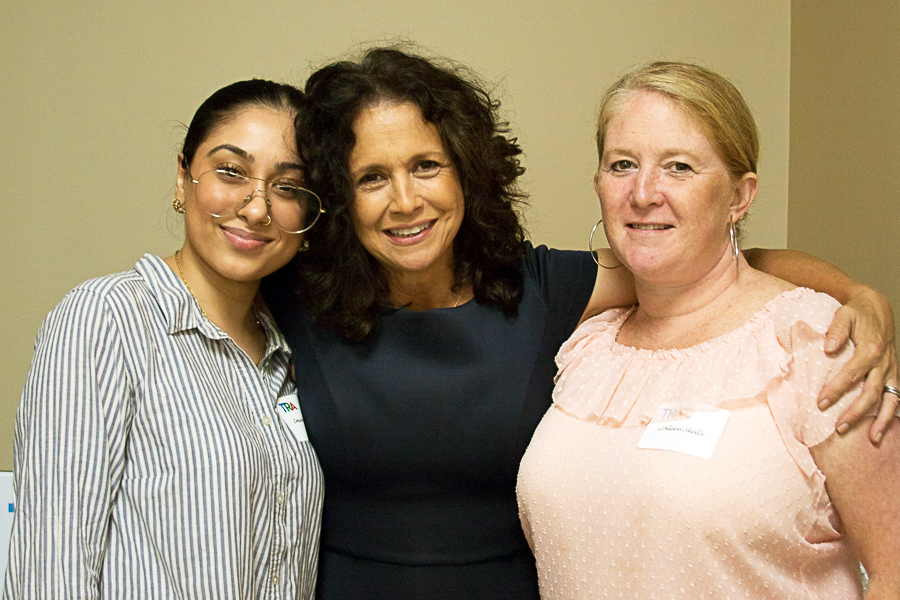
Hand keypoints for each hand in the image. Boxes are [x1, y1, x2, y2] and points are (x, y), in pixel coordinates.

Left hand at [818, 286, 897, 443]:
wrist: (878, 309)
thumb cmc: (857, 313)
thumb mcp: (845, 314)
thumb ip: (836, 330)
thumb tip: (828, 348)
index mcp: (870, 349)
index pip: (851, 374)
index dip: (836, 389)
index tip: (820, 403)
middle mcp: (884, 363)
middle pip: (870, 392)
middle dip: (855, 412)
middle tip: (838, 427)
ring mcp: (891, 371)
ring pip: (888, 400)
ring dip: (879, 420)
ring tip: (871, 439)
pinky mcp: (894, 375)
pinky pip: (896, 398)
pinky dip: (891, 415)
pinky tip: (881, 432)